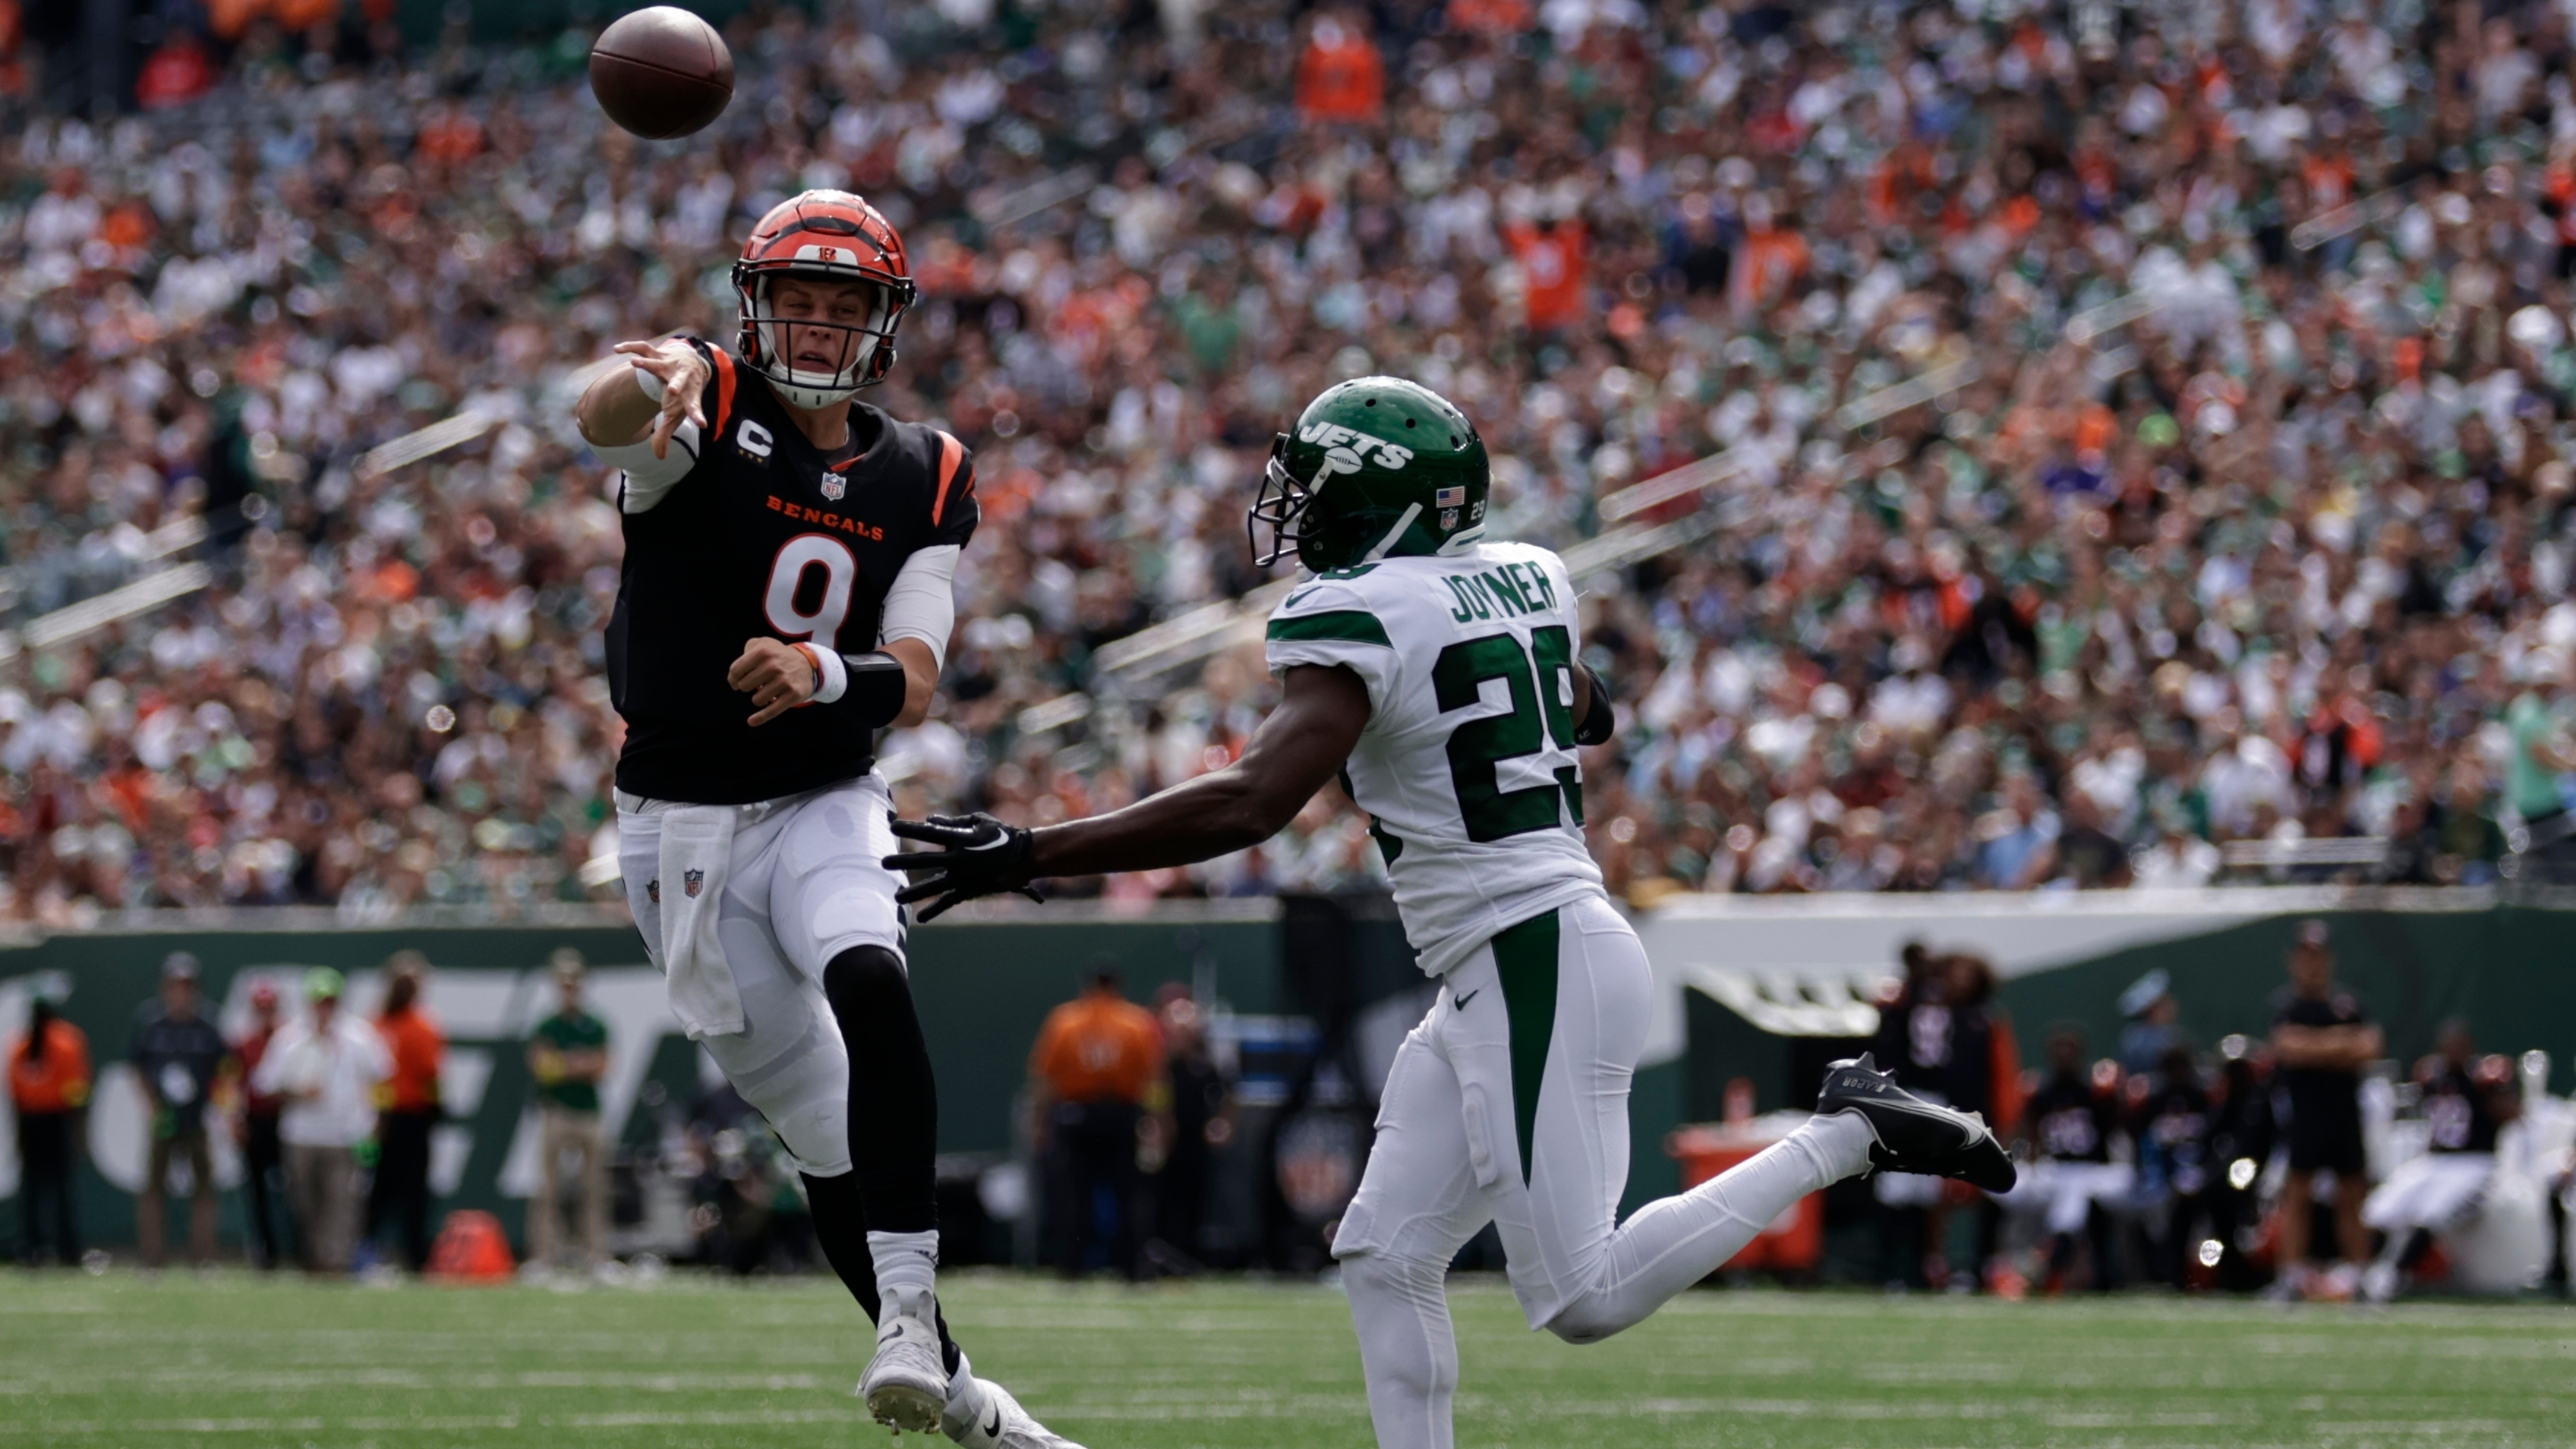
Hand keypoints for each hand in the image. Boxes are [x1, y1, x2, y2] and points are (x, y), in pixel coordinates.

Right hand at [613, 338, 709, 459]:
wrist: (692, 365)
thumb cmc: (683, 395)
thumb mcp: (677, 414)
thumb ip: (666, 434)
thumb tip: (660, 458)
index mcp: (688, 396)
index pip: (694, 407)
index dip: (697, 415)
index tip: (702, 424)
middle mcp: (681, 378)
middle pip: (680, 382)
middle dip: (677, 385)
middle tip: (673, 391)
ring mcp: (669, 364)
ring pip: (658, 363)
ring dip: (646, 364)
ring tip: (633, 363)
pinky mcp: (657, 355)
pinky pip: (643, 348)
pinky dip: (630, 347)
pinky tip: (616, 349)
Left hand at [729, 638, 817, 725]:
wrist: (808, 664)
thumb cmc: (779, 656)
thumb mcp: (764, 643)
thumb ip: (747, 650)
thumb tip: (737, 673)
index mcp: (763, 651)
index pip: (736, 670)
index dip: (732, 679)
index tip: (735, 683)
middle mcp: (773, 665)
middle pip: (744, 686)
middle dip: (748, 687)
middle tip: (758, 683)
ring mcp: (784, 681)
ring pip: (756, 699)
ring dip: (759, 697)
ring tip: (768, 690)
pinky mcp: (793, 695)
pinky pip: (771, 710)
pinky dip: (760, 718)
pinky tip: (751, 721)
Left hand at [883, 813, 1042, 921]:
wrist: (1025, 857)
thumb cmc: (1002, 834)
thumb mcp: (979, 822)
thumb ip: (953, 822)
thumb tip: (930, 821)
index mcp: (960, 838)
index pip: (929, 833)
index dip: (910, 828)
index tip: (891, 825)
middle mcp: (958, 859)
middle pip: (924, 861)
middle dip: (902, 862)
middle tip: (882, 862)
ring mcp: (963, 877)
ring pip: (933, 886)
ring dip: (913, 892)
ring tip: (896, 897)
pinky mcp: (969, 889)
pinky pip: (949, 901)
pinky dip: (935, 910)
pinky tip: (921, 918)